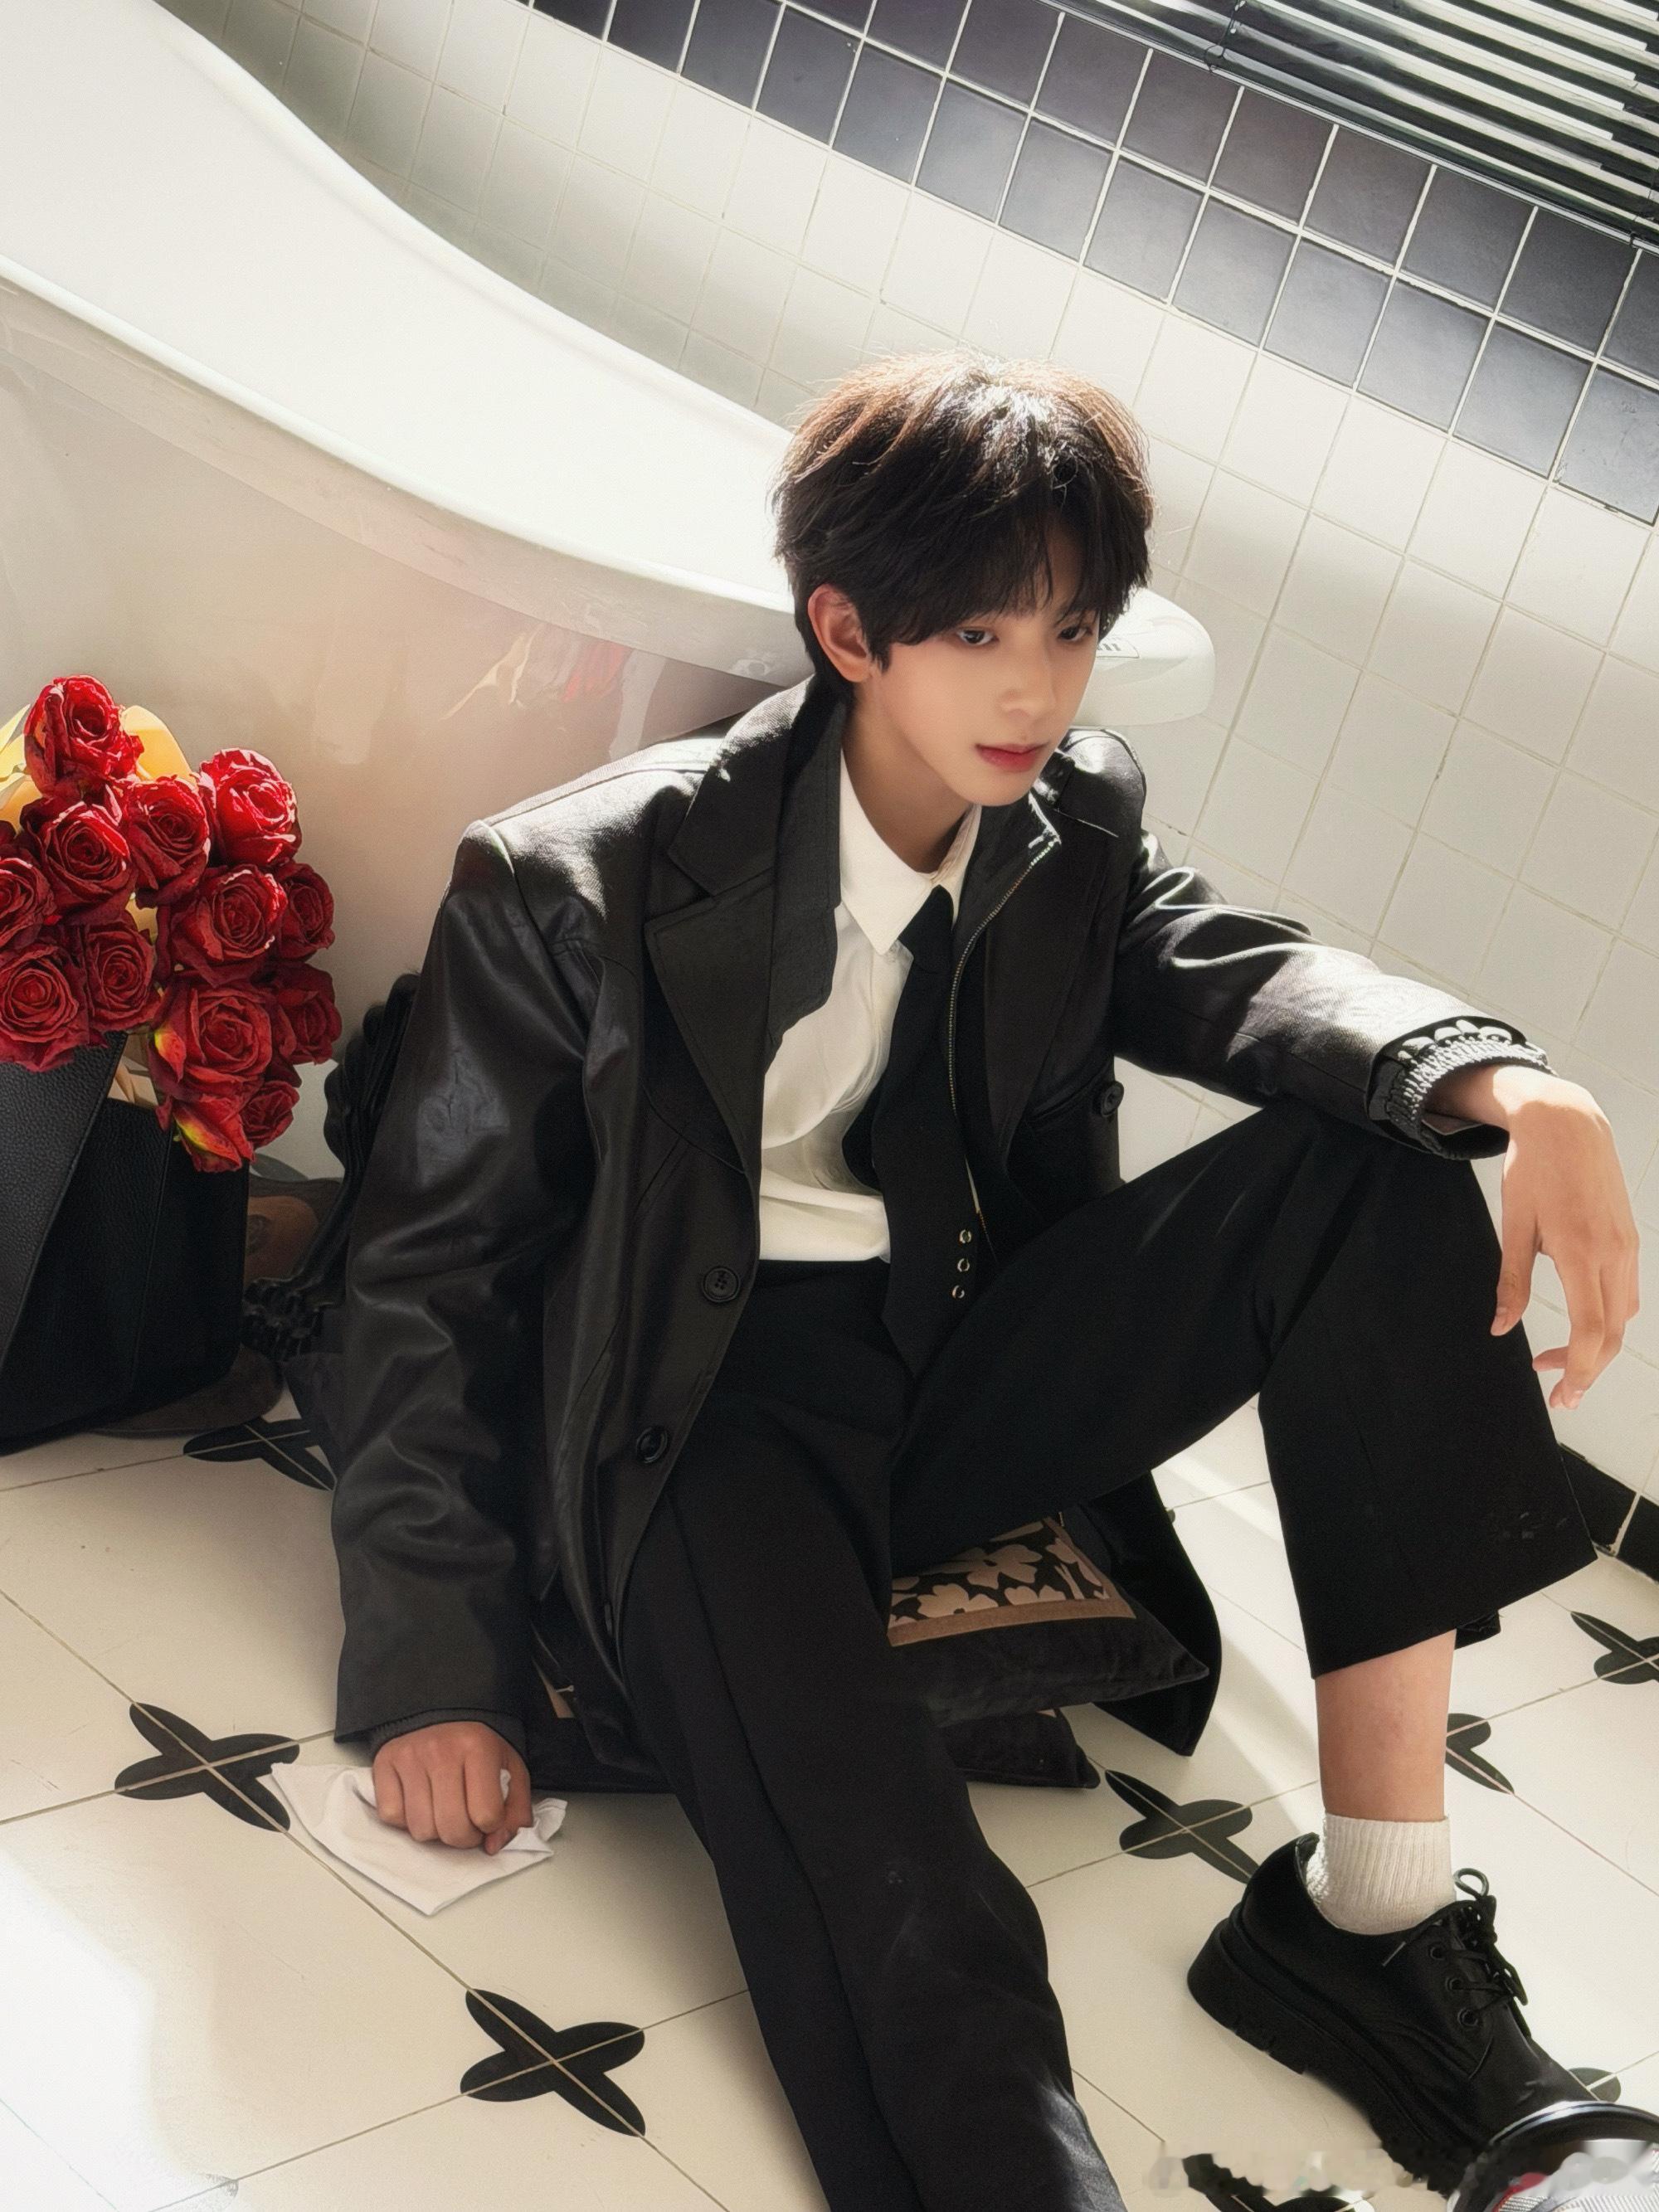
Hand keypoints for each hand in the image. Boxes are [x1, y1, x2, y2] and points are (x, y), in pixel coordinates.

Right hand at [370, 1720, 532, 1854]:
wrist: (441, 1714)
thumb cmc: (477, 1749)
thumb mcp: (511, 1771)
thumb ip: (515, 1811)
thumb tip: (494, 1846)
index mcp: (478, 1748)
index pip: (486, 1815)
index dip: (490, 1827)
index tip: (488, 1816)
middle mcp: (441, 1751)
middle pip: (452, 1829)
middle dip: (463, 1837)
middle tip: (466, 1822)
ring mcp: (409, 1757)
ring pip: (421, 1829)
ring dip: (435, 1831)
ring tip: (443, 1811)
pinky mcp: (384, 1764)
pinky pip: (391, 1816)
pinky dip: (405, 1820)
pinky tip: (419, 1803)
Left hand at [1426, 1063, 1640, 1410]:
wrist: (1567, 1123)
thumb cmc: (1534, 1171)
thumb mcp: (1513, 1226)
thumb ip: (1511, 1282)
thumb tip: (1500, 1328)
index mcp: (1580, 1252)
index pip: (1590, 1331)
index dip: (1578, 1370)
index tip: (1560, 1394)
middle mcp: (1612, 1254)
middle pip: (1612, 1334)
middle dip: (1587, 1371)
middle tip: (1558, 1396)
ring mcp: (1627, 1246)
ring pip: (1623, 1316)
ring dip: (1596, 1347)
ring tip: (1560, 1362)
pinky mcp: (1629, 1240)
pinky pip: (1626, 1292)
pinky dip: (1607, 1319)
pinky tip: (1581, 1324)